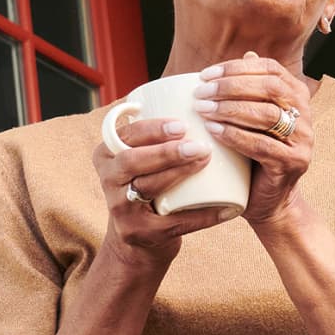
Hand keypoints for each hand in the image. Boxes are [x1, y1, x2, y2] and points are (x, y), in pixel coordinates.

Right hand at [93, 118, 238, 269]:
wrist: (140, 240)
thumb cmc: (150, 185)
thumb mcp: (141, 158)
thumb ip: (156, 132)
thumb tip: (204, 93)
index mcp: (107, 156)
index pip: (125, 136)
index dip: (151, 128)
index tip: (182, 123)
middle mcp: (108, 180)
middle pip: (132, 160)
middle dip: (165, 151)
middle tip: (198, 145)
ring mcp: (122, 209)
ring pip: (149, 187)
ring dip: (179, 173)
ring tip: (206, 161)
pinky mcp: (140, 233)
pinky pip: (174, 223)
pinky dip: (202, 216)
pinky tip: (226, 209)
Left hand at [195, 53, 315, 226]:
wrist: (268, 200)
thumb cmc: (253, 155)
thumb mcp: (251, 118)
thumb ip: (251, 89)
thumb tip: (247, 53)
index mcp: (297, 96)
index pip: (270, 69)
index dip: (237, 67)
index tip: (206, 74)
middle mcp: (305, 114)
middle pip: (270, 88)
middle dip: (231, 87)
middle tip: (201, 93)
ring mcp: (303, 139)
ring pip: (266, 115)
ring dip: (230, 109)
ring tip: (203, 110)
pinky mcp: (294, 162)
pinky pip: (263, 145)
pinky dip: (236, 136)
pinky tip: (214, 132)